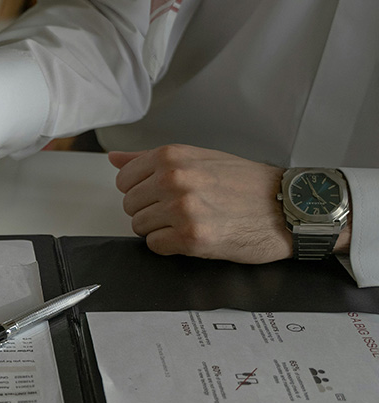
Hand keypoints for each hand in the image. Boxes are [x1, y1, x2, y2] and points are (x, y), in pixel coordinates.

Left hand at [109, 145, 292, 263]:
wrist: (288, 207)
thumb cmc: (247, 183)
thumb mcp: (199, 158)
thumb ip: (150, 159)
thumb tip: (115, 159)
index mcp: (172, 157)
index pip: (124, 180)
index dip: (142, 191)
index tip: (162, 194)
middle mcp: (174, 179)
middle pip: (130, 205)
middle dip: (151, 211)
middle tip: (182, 210)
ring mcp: (182, 209)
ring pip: (140, 227)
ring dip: (161, 229)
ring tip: (191, 222)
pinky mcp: (192, 238)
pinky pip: (155, 246)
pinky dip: (170, 246)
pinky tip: (194, 236)